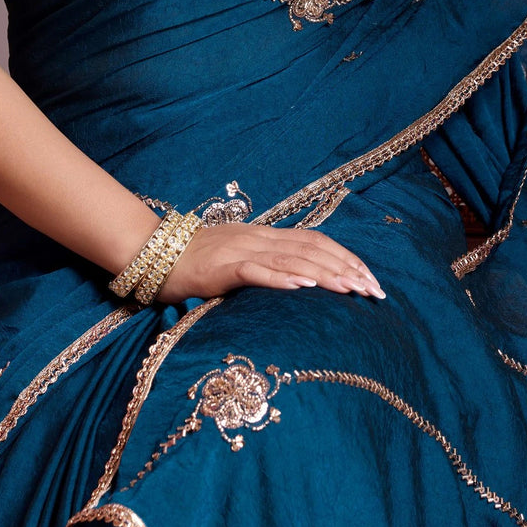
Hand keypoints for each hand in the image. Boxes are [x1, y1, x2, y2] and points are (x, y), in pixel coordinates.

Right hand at [154, 220, 386, 304]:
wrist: (152, 254)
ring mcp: (240, 251)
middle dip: (347, 268)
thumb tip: (299, 281)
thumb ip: (265, 266)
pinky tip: (304, 287)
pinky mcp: (221, 268)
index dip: (346, 257)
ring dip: (326, 273)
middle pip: (312, 249)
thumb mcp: (237, 260)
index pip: (316, 241)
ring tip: (352, 289)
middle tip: (374, 290)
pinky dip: (282, 277)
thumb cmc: (194, 263)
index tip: (371, 278)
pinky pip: (256, 271)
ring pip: (292, 258)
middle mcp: (258, 238)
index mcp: (265, 236)